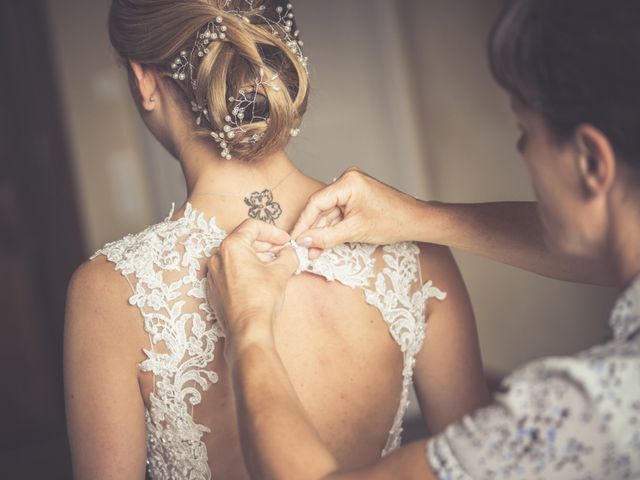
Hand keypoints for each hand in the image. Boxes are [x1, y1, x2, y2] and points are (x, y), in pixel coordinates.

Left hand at [207, 219, 299, 360]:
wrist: (248, 330)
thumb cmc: (261, 300)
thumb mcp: (281, 272)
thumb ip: (288, 256)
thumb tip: (290, 252)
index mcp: (231, 247)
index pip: (253, 226)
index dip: (273, 231)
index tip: (285, 241)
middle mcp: (217, 257)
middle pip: (243, 240)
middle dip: (265, 245)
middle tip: (282, 252)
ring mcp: (213, 274)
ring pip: (236, 256)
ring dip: (256, 257)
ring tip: (274, 266)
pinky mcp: (214, 289)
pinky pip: (230, 271)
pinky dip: (245, 270)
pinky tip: (260, 279)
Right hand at [291, 168, 421, 256]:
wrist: (416, 222)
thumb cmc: (394, 222)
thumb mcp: (355, 232)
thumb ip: (326, 237)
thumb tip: (304, 241)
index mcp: (348, 182)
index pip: (316, 202)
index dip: (302, 223)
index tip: (293, 239)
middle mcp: (348, 181)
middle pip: (321, 208)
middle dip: (312, 230)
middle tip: (301, 248)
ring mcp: (352, 189)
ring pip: (328, 213)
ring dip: (321, 232)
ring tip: (312, 251)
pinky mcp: (355, 198)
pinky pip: (338, 214)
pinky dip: (332, 229)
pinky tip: (322, 244)